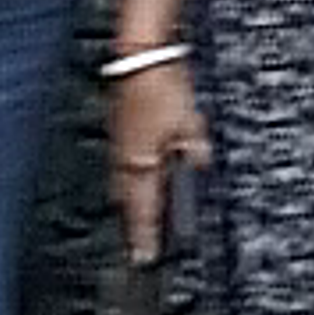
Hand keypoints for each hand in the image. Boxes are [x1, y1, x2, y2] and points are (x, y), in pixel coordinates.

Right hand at [108, 53, 210, 260]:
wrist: (140, 56)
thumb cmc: (162, 88)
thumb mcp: (190, 124)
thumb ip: (194, 150)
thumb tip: (196, 162)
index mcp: (141, 165)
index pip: (143, 212)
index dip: (144, 238)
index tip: (143, 258)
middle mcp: (124, 160)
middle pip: (128, 202)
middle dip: (135, 222)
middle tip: (141, 241)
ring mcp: (118, 144)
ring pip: (122, 183)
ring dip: (131, 199)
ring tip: (139, 214)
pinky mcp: (117, 129)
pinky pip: (122, 163)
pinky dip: (130, 174)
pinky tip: (141, 172)